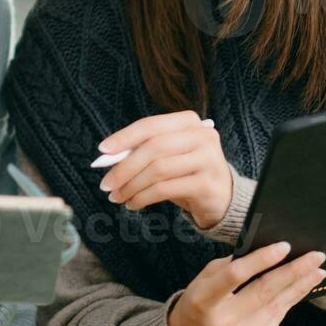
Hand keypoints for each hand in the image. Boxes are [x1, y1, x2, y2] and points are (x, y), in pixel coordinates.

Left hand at [97, 111, 233, 228]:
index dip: (124, 137)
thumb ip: (143, 152)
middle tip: (106, 184)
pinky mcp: (206, 184)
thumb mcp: (167, 156)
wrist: (222, 197)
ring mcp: (207, 159)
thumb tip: (109, 158)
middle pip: (153, 148)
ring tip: (117, 197)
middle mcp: (202, 136)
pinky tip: (133, 204)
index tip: (103, 151)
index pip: (150, 125)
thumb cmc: (187, 173)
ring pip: (158, 170)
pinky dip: (143, 198)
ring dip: (131, 186)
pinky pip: (165, 189)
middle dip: (124, 167)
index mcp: (189, 122)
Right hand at [166, 242, 325, 325]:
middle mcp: (222, 323)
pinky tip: (300, 288)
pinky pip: (276, 318)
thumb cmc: (198, 305)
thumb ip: (229, 267)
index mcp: (203, 301)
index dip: (261, 260)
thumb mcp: (203, 281)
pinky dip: (289, 301)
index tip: (285, 246)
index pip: (235, 275)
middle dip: (294, 271)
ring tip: (318, 271)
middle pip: (264, 291)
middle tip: (316, 256)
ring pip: (277, 306)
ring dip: (300, 286)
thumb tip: (267, 253)